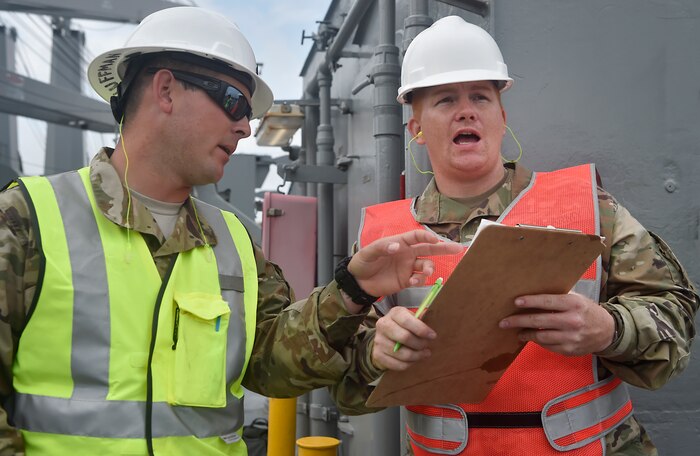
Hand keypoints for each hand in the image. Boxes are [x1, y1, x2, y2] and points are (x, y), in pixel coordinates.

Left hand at [348, 230, 461, 297]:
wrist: (358, 282)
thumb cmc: (362, 262)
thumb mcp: (369, 252)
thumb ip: (382, 248)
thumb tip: (397, 246)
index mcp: (400, 242)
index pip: (417, 236)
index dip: (427, 236)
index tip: (435, 240)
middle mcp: (407, 254)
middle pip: (429, 249)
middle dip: (444, 248)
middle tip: (458, 248)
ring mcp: (408, 267)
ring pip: (427, 266)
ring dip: (430, 268)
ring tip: (426, 273)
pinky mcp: (407, 281)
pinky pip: (419, 280)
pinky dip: (420, 281)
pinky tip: (413, 282)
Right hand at [372, 307, 435, 370]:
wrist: (385, 337)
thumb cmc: (404, 327)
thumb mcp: (412, 319)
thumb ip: (420, 323)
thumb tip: (431, 333)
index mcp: (394, 313)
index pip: (407, 321)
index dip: (421, 330)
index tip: (433, 336)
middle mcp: (383, 325)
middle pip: (404, 337)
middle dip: (420, 344)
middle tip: (427, 346)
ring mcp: (378, 340)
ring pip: (402, 354)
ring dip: (417, 356)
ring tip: (423, 354)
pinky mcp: (377, 355)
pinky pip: (397, 364)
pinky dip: (409, 364)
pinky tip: (414, 360)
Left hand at [498, 292, 615, 355]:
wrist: (607, 332)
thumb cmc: (586, 311)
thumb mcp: (577, 299)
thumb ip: (558, 297)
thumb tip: (533, 291)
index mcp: (574, 304)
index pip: (548, 302)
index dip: (531, 302)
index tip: (516, 302)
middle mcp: (573, 321)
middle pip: (540, 321)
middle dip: (519, 321)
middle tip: (503, 322)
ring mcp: (571, 338)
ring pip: (541, 337)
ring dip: (525, 334)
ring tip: (516, 331)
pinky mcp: (569, 350)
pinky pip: (548, 346)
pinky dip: (537, 341)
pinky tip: (530, 337)